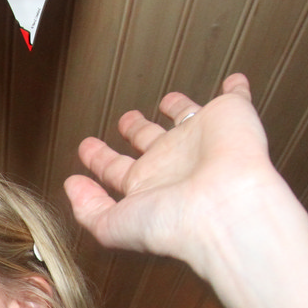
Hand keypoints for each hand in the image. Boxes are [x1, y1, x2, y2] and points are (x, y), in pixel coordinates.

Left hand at [63, 73, 285, 278]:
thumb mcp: (112, 225)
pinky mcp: (232, 117)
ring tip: (166, 100)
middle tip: (125, 119)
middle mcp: (173, 163)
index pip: (116, 169)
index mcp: (146, 185)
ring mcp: (202, 140)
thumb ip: (88, 208)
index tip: (86, 147)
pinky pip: (235, 98)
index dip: (99, 158)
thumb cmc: (171, 223)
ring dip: (176, 108)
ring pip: (185, 119)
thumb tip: (71, 186)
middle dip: (135, 129)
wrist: (223, 208)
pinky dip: (236, 89)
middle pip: (149, 141)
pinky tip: (234, 82)